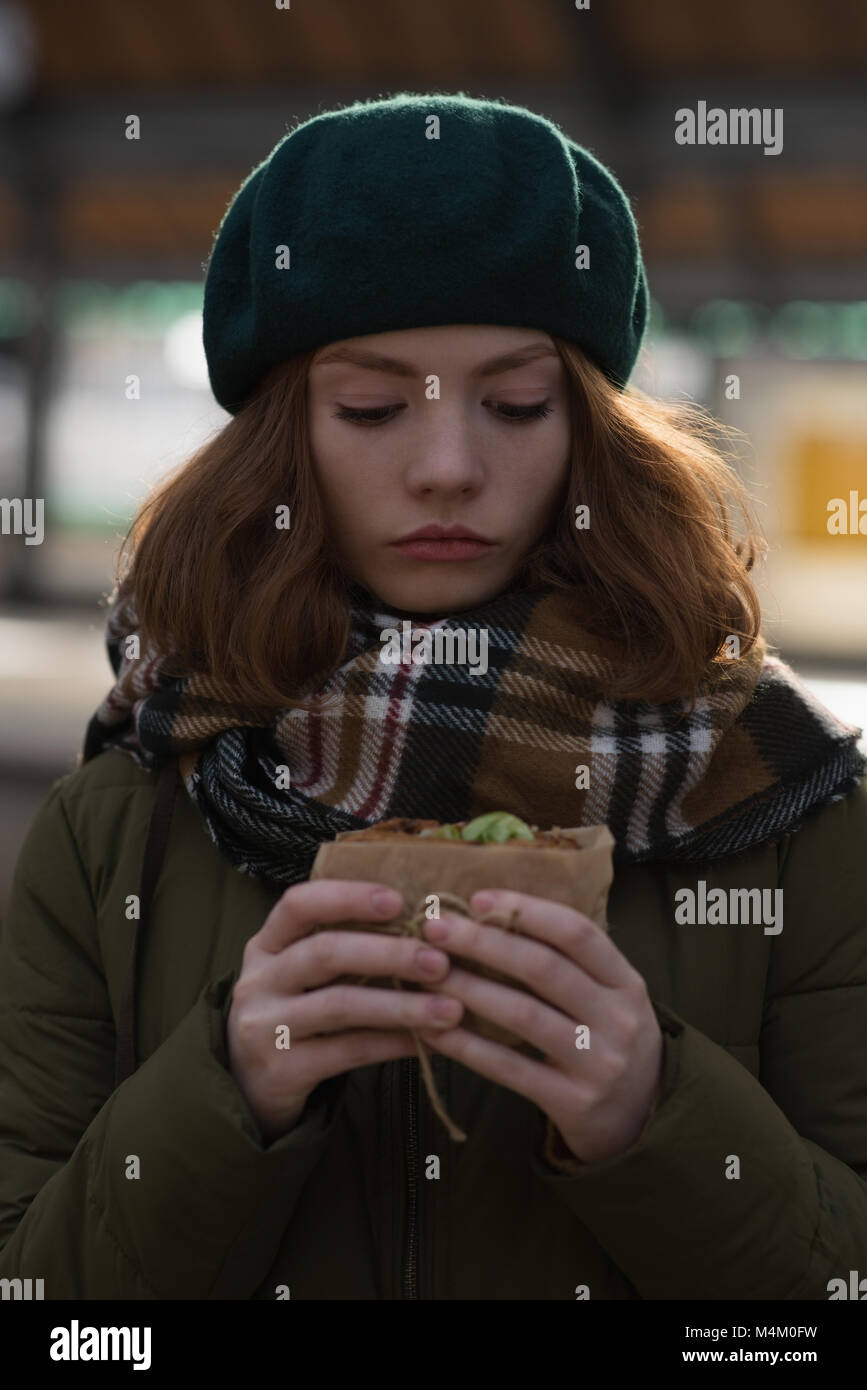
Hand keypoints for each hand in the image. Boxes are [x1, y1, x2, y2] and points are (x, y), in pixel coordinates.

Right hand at [226, 879, 463, 1141]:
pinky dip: (392, 1044)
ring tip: (451, 1009)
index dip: (348, 897)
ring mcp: (265, 1027)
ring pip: (341, 1006)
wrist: (250, 1085)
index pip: (298, 905)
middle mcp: (258, 980)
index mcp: (266, 945)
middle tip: (441, 961)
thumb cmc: (296, 1012)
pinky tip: (427, 1042)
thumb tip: (427, 928)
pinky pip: (347, 1052)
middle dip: (389, 953)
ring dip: (402, 1004)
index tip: (398, 900)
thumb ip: (345, 946)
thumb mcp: (302, 973)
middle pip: (325, 953)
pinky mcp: (281, 1070)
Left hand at [416, 890, 662, 1163]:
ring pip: (522, 1015)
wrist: (642, 1116)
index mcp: (626, 982)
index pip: (577, 932)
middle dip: (483, 943)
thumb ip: (566, 961)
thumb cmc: (607, 1038)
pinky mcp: (572, 1102)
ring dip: (468, 989)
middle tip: (435, 929)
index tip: (478, 900)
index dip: (526, 910)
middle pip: (543, 968)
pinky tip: (434, 1030)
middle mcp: (617, 1019)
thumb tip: (491, 915)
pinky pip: (509, 1068)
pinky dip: (467, 1046)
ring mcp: (597, 1063)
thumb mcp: (609, 995)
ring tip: (428, 973)